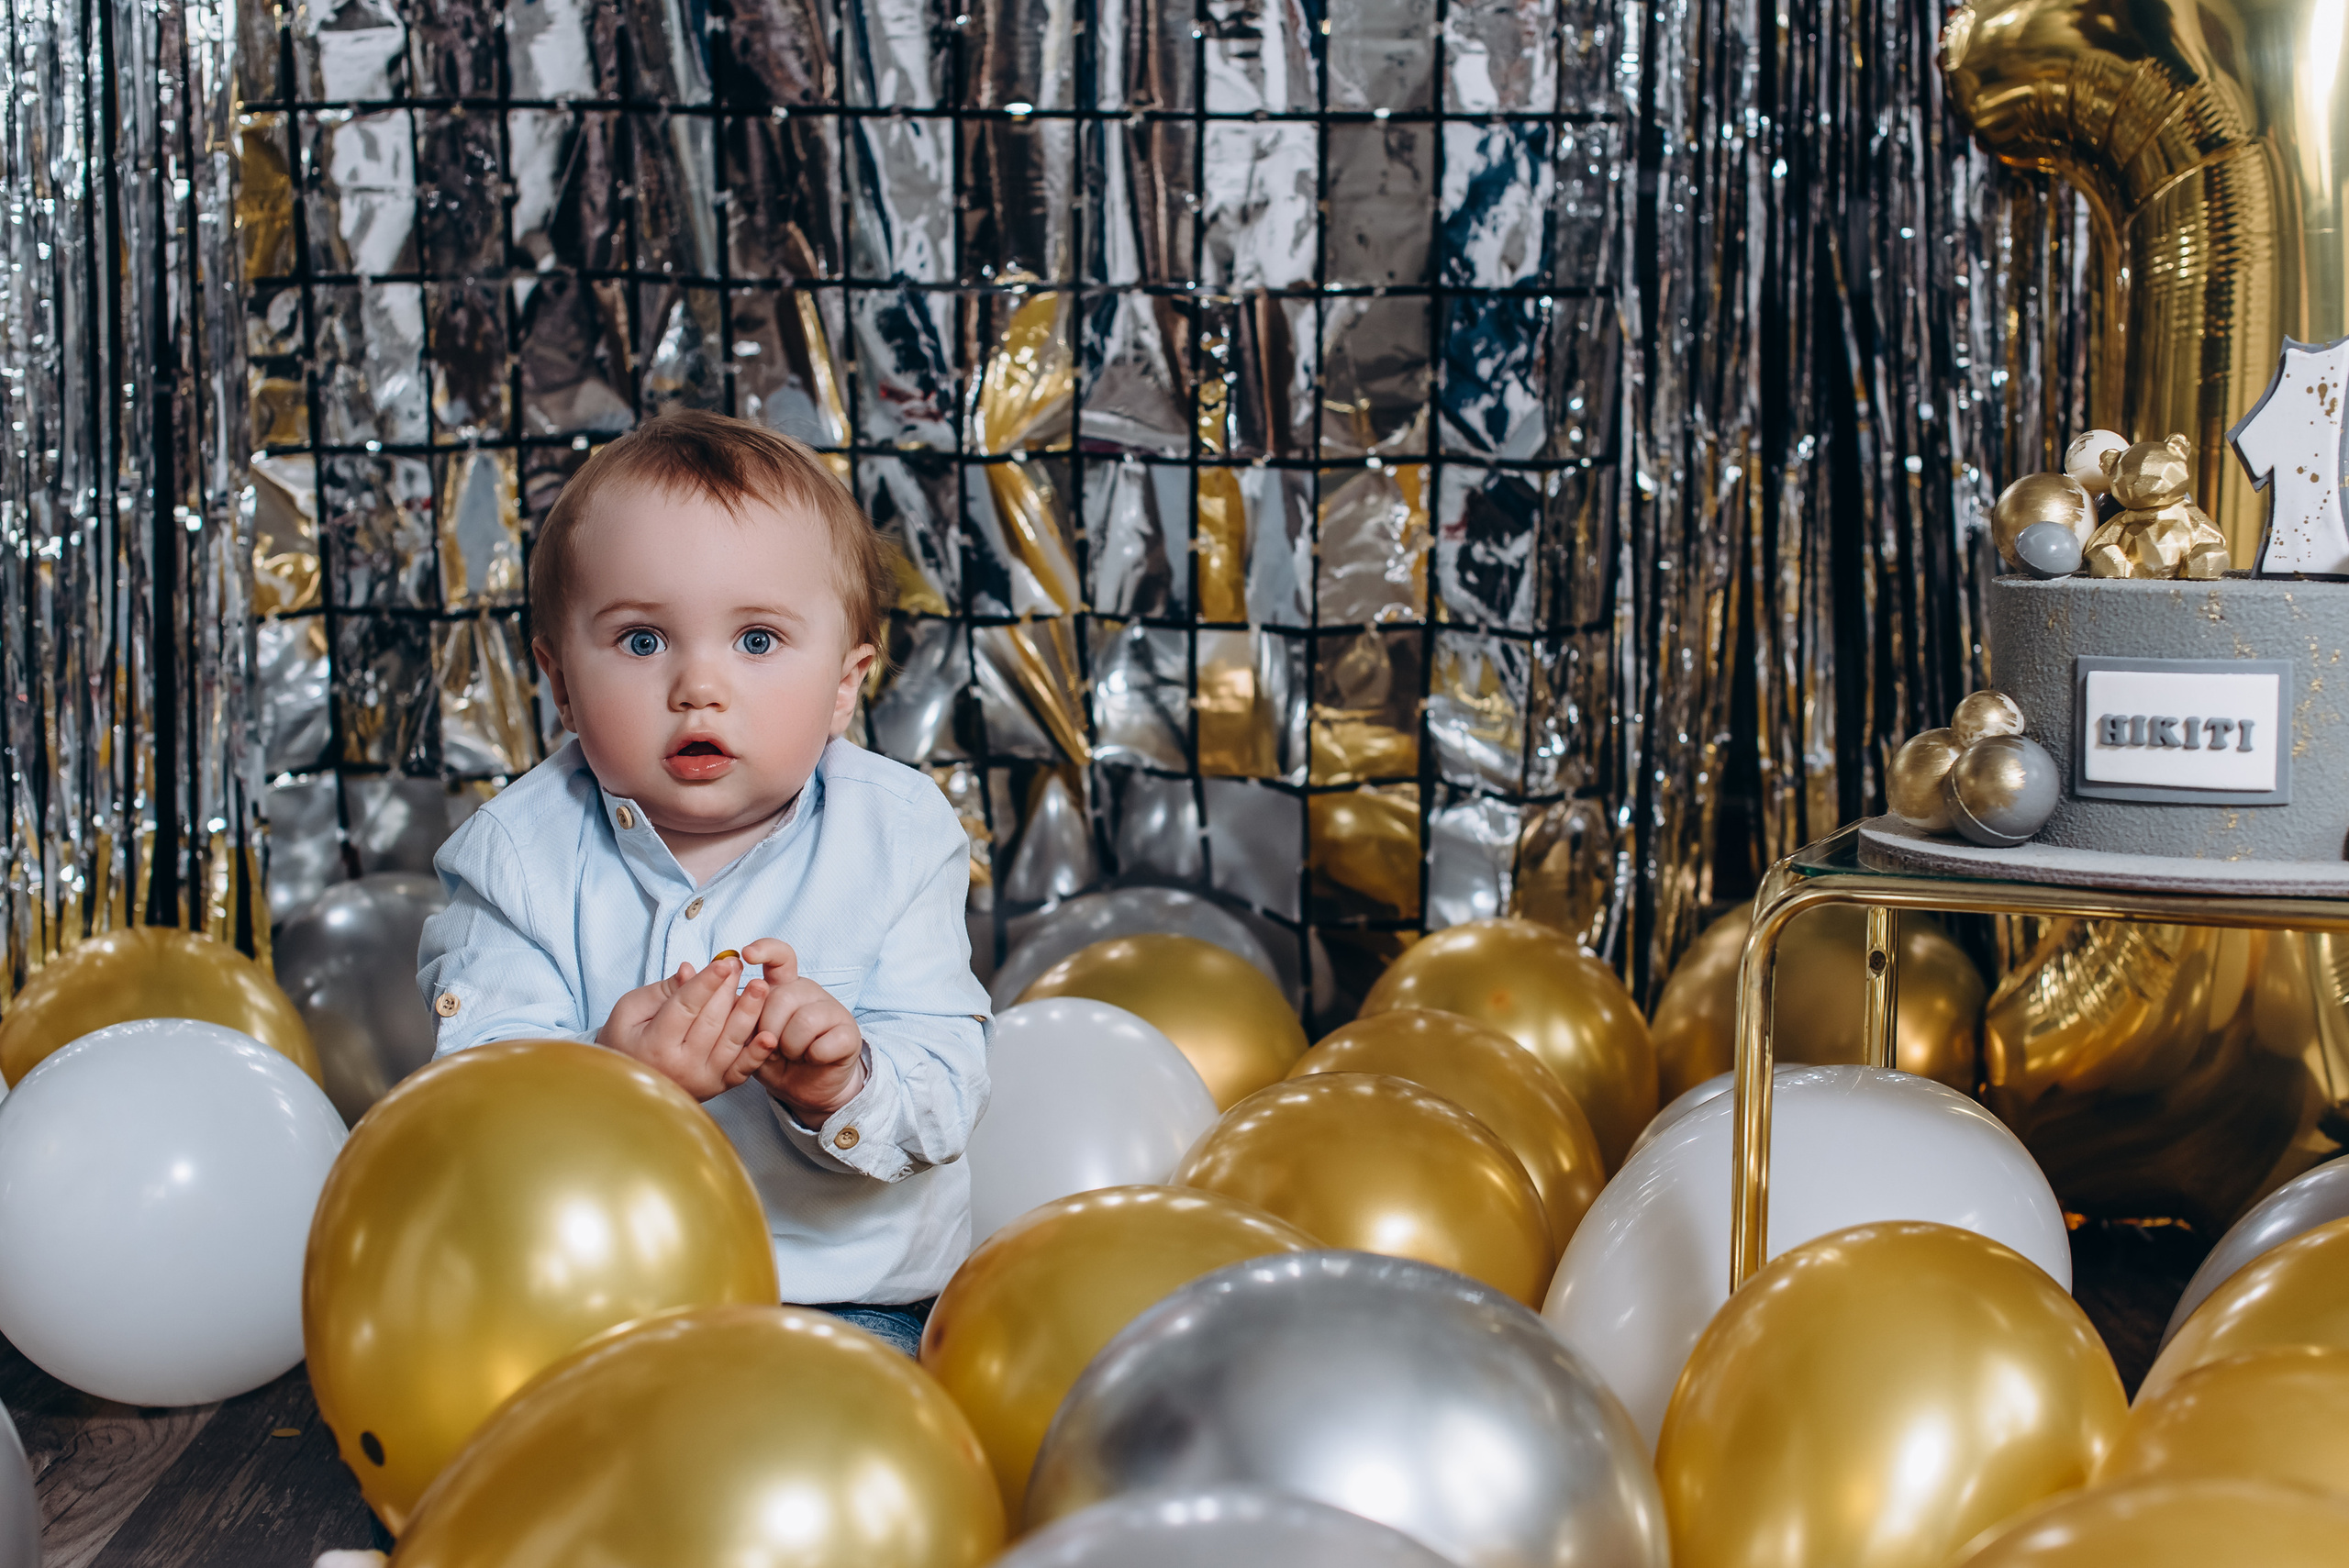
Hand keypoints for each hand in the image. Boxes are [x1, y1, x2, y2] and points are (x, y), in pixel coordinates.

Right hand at [595, 956, 776, 1101]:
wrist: (629, 1087)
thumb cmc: (626, 1042)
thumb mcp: (630, 1012)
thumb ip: (661, 991)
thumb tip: (689, 970)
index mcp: (655, 1045)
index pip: (686, 1007)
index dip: (706, 983)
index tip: (724, 962)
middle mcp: (681, 1066)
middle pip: (711, 1021)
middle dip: (728, 990)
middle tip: (740, 966)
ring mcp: (702, 1079)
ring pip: (731, 1042)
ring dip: (748, 1013)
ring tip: (761, 988)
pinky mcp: (718, 1087)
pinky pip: (742, 1070)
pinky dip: (757, 1053)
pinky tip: (769, 1036)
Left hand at [739, 939, 867, 1126]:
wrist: (807, 1088)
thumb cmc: (776, 1059)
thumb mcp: (749, 1038)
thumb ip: (734, 1014)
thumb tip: (706, 985)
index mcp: (783, 987)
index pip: (780, 955)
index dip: (765, 950)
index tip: (747, 955)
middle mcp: (808, 991)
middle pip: (782, 997)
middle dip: (769, 1031)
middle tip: (773, 1047)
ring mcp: (832, 1009)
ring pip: (804, 1021)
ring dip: (791, 1048)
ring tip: (794, 1054)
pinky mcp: (849, 1032)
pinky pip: (823, 1043)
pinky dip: (812, 1058)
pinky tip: (814, 1059)